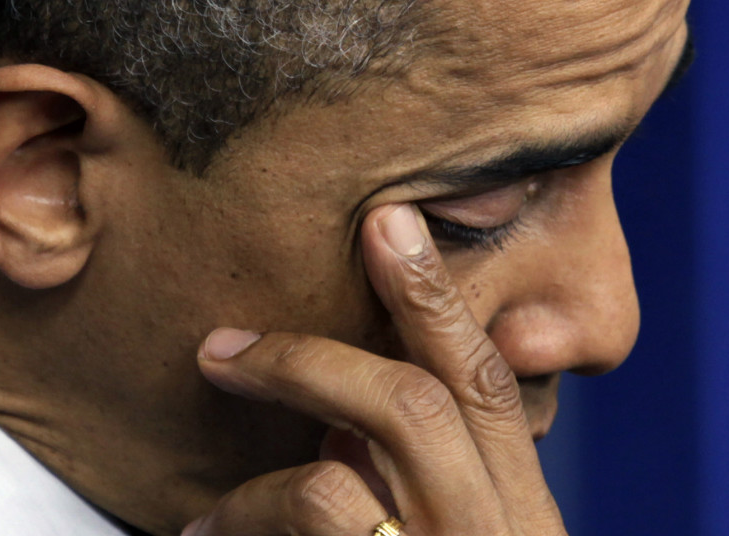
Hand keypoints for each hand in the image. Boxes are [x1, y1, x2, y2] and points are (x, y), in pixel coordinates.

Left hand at [183, 204, 566, 535]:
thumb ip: (428, 484)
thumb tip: (337, 434)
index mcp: (521, 510)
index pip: (486, 382)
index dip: (435, 297)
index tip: (388, 222)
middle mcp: (493, 529)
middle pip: (411, 403)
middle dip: (307, 362)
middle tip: (221, 350)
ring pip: (334, 476)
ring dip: (255, 485)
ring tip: (207, 517)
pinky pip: (308, 520)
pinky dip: (244, 521)